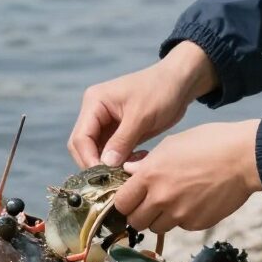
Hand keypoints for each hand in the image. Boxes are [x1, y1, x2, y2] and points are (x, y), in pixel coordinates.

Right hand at [68, 42, 217, 168]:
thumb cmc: (160, 90)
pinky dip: (121, 161)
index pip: (80, 137)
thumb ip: (122, 141)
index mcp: (94, 103)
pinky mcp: (118, 132)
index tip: (103, 177)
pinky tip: (137, 161)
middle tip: (114, 179)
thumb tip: (106, 165)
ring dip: (109, 165)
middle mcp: (95, 113)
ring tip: (130, 168)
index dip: (88, 159)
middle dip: (96, 164)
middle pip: (83, 147)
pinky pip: (111, 153)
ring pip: (97, 152)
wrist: (180, 82)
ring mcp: (105, 123)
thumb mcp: (141, 116)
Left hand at [114, 121, 261, 233]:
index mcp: (150, 176)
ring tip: (174, 201)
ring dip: (160, 218)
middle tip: (149, 203)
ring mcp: (179, 214)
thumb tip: (130, 171)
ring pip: (157, 227)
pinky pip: (180, 227)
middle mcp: (161, 199)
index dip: (124, 202)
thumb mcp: (172, 144)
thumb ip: (147, 162)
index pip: (122, 203)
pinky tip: (194, 202)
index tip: (131, 198)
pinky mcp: (196, 223)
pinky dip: (182, 219)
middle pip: (136, 222)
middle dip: (139, 214)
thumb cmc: (210, 143)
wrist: (244, 158)